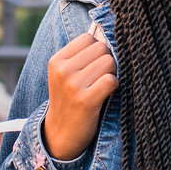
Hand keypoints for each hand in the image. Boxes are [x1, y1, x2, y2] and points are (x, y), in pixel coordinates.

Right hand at [41, 30, 118, 160]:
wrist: (60, 134)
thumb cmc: (69, 100)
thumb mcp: (65, 75)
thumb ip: (81, 56)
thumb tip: (108, 35)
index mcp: (56, 61)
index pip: (88, 38)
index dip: (97, 50)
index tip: (93, 65)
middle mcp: (63, 71)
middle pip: (101, 48)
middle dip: (106, 61)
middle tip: (99, 78)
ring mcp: (73, 86)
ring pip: (109, 62)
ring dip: (111, 74)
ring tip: (101, 87)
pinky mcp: (86, 100)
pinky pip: (111, 80)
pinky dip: (113, 87)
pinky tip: (105, 95)